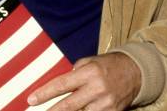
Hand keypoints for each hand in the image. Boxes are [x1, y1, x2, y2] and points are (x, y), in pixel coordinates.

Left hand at [27, 52, 141, 109]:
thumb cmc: (108, 65)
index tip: (31, 100)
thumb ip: (75, 71)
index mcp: (89, 72)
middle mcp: (97, 88)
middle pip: (69, 105)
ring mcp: (105, 103)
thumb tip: (60, 84)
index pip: (62, 84)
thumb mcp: (91, 61)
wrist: (135, 72)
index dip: (45, 93)